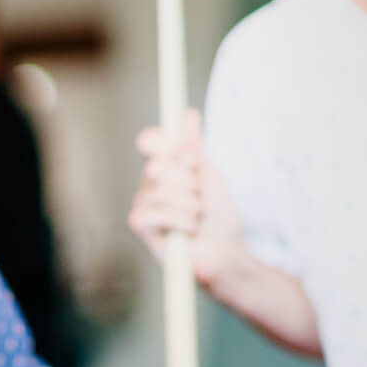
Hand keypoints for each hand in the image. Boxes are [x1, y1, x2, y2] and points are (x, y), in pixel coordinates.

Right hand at [129, 109, 247, 287]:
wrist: (226, 252)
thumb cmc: (221, 217)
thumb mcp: (212, 177)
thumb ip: (196, 148)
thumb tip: (187, 114)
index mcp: (167, 168)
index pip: (150, 141)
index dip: (162, 142)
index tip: (187, 157)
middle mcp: (151, 183)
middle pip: (156, 166)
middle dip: (188, 184)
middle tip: (200, 200)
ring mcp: (144, 205)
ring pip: (160, 192)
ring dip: (189, 209)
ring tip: (197, 221)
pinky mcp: (140, 227)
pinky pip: (154, 214)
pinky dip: (178, 223)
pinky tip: (185, 233)